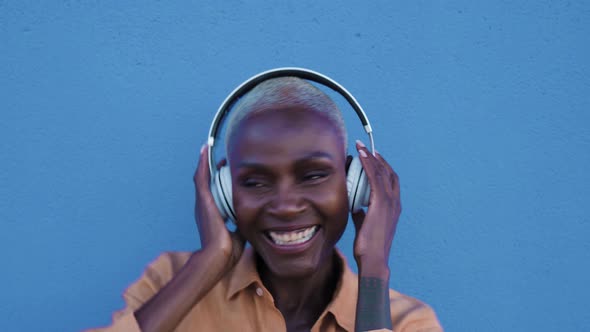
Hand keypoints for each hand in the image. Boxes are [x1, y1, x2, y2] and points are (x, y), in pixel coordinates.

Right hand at [193, 144, 244, 269]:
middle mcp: (204, 207)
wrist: (218, 257)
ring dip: (205, 162)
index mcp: (212, 215)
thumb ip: (243, 226)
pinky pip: (201, 176)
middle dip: (212, 169)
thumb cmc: (228, 251)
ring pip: (202, 176)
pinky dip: (202, 162)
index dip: (220, 181)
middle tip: (222, 157)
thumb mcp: (238, 234)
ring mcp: (202, 202)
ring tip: (209, 148)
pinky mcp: (203, 199)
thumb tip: (254, 223)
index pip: (215, 193)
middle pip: (207, 182)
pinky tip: (205, 149)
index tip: (229, 172)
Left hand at [351, 140, 400, 274]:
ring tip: (361, 147)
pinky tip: (362, 156)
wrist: (374, 259)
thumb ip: (362, 213)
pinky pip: (375, 178)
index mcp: (393, 207)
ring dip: (371, 157)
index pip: (390, 181)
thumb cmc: (369, 245)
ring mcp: (390, 202)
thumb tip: (355, 205)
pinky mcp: (380, 204)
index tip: (372, 157)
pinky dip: (369, 165)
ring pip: (382, 173)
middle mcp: (395, 202)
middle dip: (376, 158)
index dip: (382, 167)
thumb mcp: (365, 224)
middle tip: (365, 148)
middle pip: (388, 173)